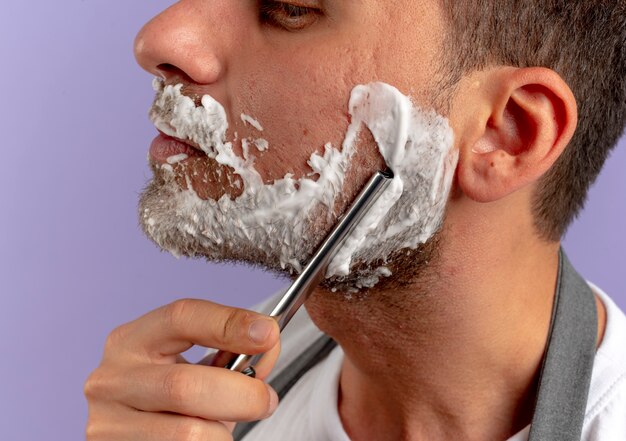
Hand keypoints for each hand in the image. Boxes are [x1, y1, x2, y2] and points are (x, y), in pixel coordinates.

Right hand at [84, 299, 280, 439]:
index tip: (268, 333)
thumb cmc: (173, 398)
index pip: (181, 317)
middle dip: (241, 395)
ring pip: (187, 432)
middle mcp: (111, 377)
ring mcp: (107, 422)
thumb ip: (234, 353)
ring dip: (221, 433)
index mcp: (132, 340)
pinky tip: (204, 438)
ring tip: (224, 427)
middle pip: (185, 385)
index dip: (229, 322)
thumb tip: (268, 347)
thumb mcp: (198, 366)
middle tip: (267, 400)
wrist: (138, 434)